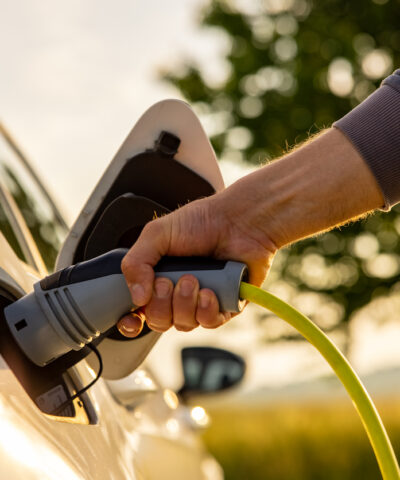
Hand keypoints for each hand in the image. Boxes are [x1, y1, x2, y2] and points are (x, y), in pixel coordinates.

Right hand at [118, 189, 276, 336]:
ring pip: (184, 324)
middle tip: (168, 282)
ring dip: (184, 304)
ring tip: (193, 279)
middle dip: (160, 305)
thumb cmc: (201, 221)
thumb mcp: (157, 234)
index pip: (139, 310)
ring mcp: (201, 301)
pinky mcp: (225, 305)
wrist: (239, 220)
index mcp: (158, 277)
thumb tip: (136, 298)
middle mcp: (178, 293)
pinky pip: (209, 322)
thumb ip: (136, 262)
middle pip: (158, 321)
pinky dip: (206, 310)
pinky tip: (209, 292)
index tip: (131, 319)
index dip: (132, 321)